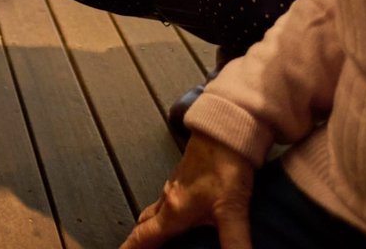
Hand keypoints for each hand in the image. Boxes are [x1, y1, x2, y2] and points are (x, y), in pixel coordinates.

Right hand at [119, 135, 256, 248]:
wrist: (225, 129)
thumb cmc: (223, 166)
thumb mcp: (232, 210)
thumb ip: (235, 242)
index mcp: (173, 211)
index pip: (144, 236)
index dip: (130, 248)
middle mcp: (170, 198)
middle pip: (146, 222)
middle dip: (139, 237)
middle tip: (134, 247)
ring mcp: (176, 183)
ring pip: (156, 208)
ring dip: (152, 223)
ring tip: (157, 234)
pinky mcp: (186, 174)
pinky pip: (168, 196)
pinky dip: (167, 209)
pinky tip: (181, 209)